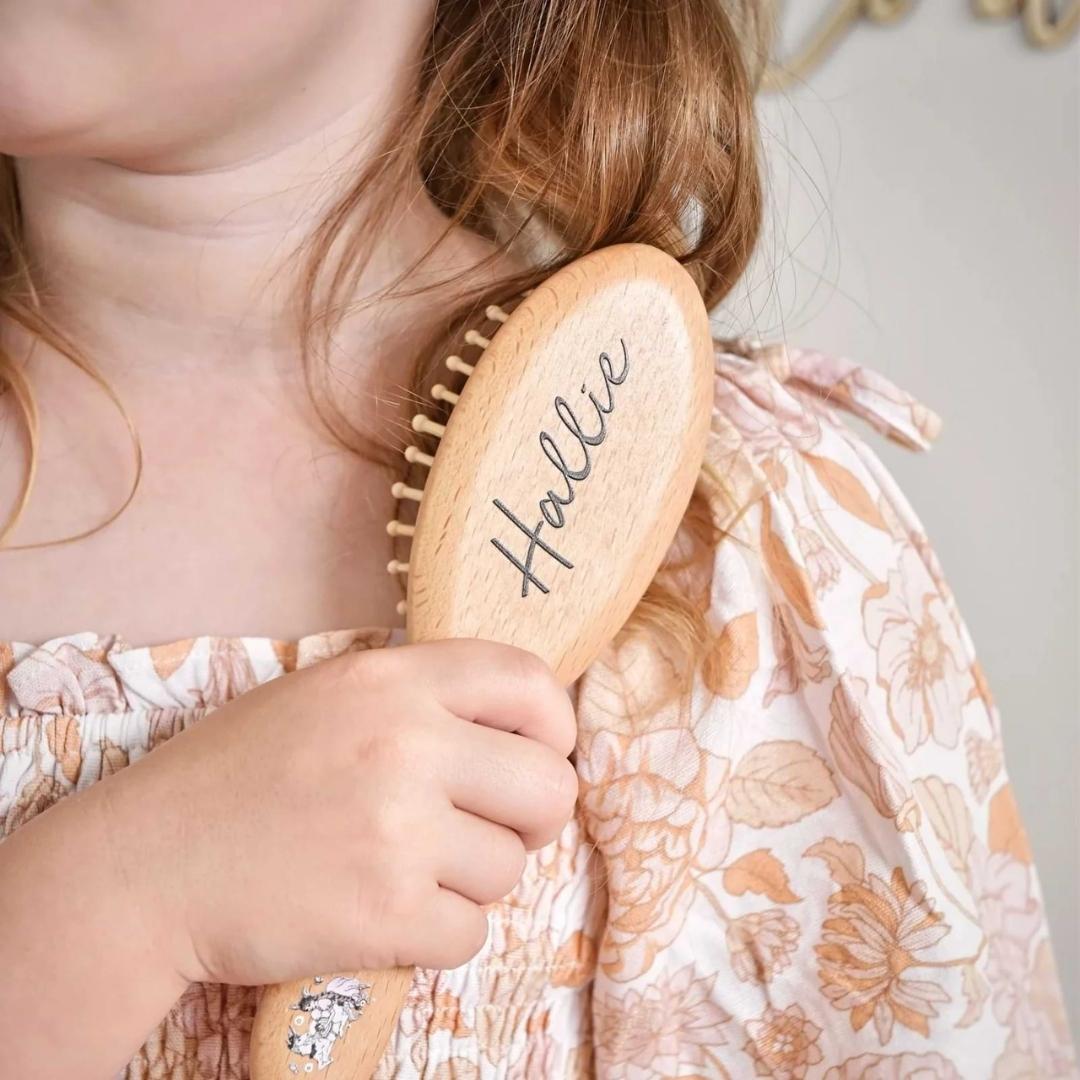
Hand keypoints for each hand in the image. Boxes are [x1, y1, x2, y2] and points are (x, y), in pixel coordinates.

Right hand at [104, 639, 577, 986]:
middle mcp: (407, 744)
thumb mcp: (329, 694)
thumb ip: (421, 697)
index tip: (540, 754)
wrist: (148, 866)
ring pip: (510, 868)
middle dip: (535, 817)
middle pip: (549, 787)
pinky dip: (440, 932)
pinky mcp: (385, 915)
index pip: (530, 682)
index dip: (555, 725)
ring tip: (406, 867)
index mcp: (393, 679)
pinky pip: (472, 934)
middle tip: (493, 828)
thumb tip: (523, 729)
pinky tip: (388, 913)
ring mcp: (398, 832)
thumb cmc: (240, 774)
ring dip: (472, 879)